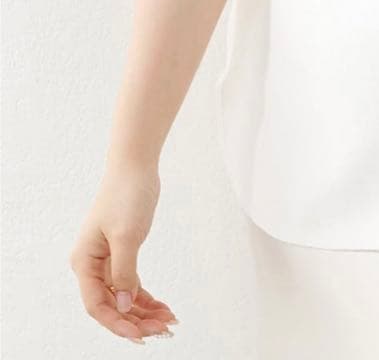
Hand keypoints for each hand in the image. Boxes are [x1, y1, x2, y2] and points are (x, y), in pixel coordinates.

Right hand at [69, 163, 176, 343]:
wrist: (135, 167)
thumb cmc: (126, 195)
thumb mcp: (126, 236)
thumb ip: (123, 273)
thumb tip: (122, 306)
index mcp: (84, 262)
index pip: (96, 305)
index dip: (117, 323)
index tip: (141, 335)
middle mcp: (91, 265)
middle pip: (111, 305)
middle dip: (136, 321)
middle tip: (164, 330)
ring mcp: (106, 261)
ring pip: (123, 297)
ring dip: (143, 312)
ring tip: (169, 322)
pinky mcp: (121, 254)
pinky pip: (131, 285)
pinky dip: (146, 297)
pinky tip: (162, 308)